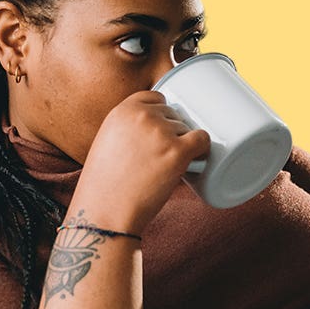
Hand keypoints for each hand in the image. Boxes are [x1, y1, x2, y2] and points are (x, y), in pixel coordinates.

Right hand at [73, 90, 209, 234]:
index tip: (163, 128)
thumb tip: (156, 129)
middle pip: (173, 114)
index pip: (155, 97)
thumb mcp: (108, 142)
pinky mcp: (177, 152)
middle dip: (172, 132)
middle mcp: (142, 116)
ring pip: (186, 129)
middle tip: (162, 155)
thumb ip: (128, 129)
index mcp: (122, 111)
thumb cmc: (105, 185)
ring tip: (168, 166)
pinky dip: (204, 148)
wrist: (105, 211)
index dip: (162, 113)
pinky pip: (202, 140)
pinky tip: (200, 156)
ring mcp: (161, 132)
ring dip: (183, 144)